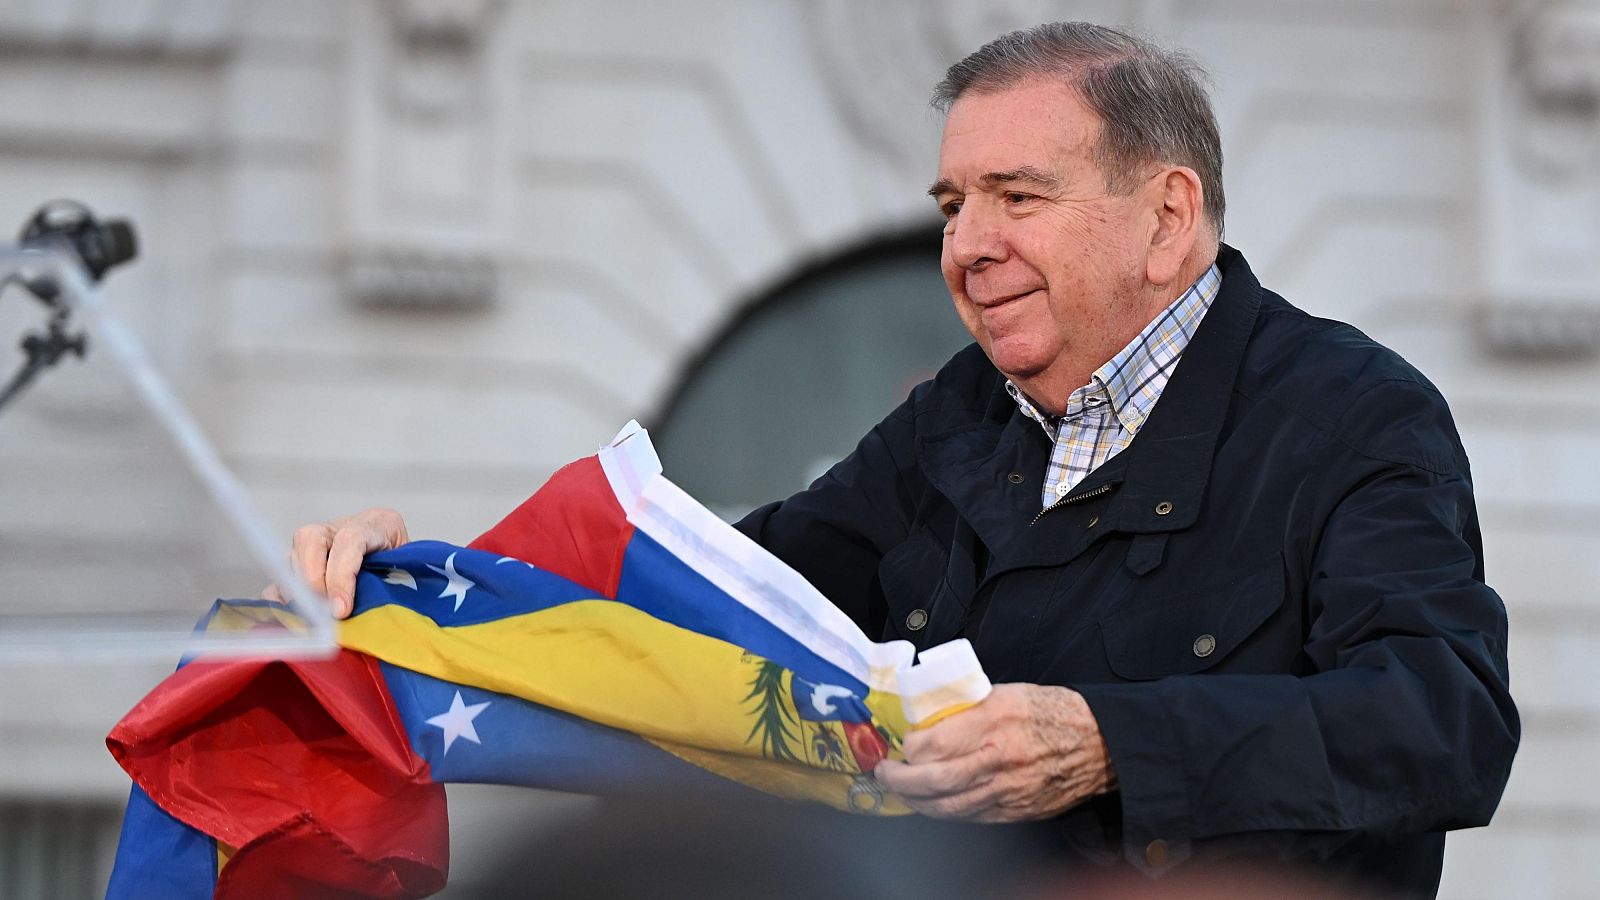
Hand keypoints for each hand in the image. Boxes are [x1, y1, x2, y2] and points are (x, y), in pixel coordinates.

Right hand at [262, 508, 409, 617]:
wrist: (410, 572)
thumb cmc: (411, 576)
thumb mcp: (409, 577)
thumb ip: (390, 586)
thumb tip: (352, 613)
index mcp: (378, 524)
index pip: (351, 539)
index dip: (342, 575)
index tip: (341, 610)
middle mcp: (343, 526)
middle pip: (311, 538)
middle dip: (312, 579)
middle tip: (322, 612)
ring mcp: (321, 541)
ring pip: (293, 554)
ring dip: (297, 590)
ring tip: (310, 617)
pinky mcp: (304, 559)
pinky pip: (284, 573)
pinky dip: (283, 594)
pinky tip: (290, 614)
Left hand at [873, 683, 1115, 822]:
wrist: (1100, 745)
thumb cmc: (1054, 713)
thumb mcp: (1008, 693)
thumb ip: (968, 707)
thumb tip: (930, 718)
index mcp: (996, 721)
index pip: (935, 744)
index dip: (910, 748)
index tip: (902, 743)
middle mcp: (999, 759)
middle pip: (935, 780)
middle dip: (900, 780)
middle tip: (885, 772)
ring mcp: (1008, 791)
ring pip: (949, 806)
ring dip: (917, 801)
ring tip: (902, 790)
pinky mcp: (1016, 811)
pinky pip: (971, 817)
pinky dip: (946, 812)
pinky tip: (933, 803)